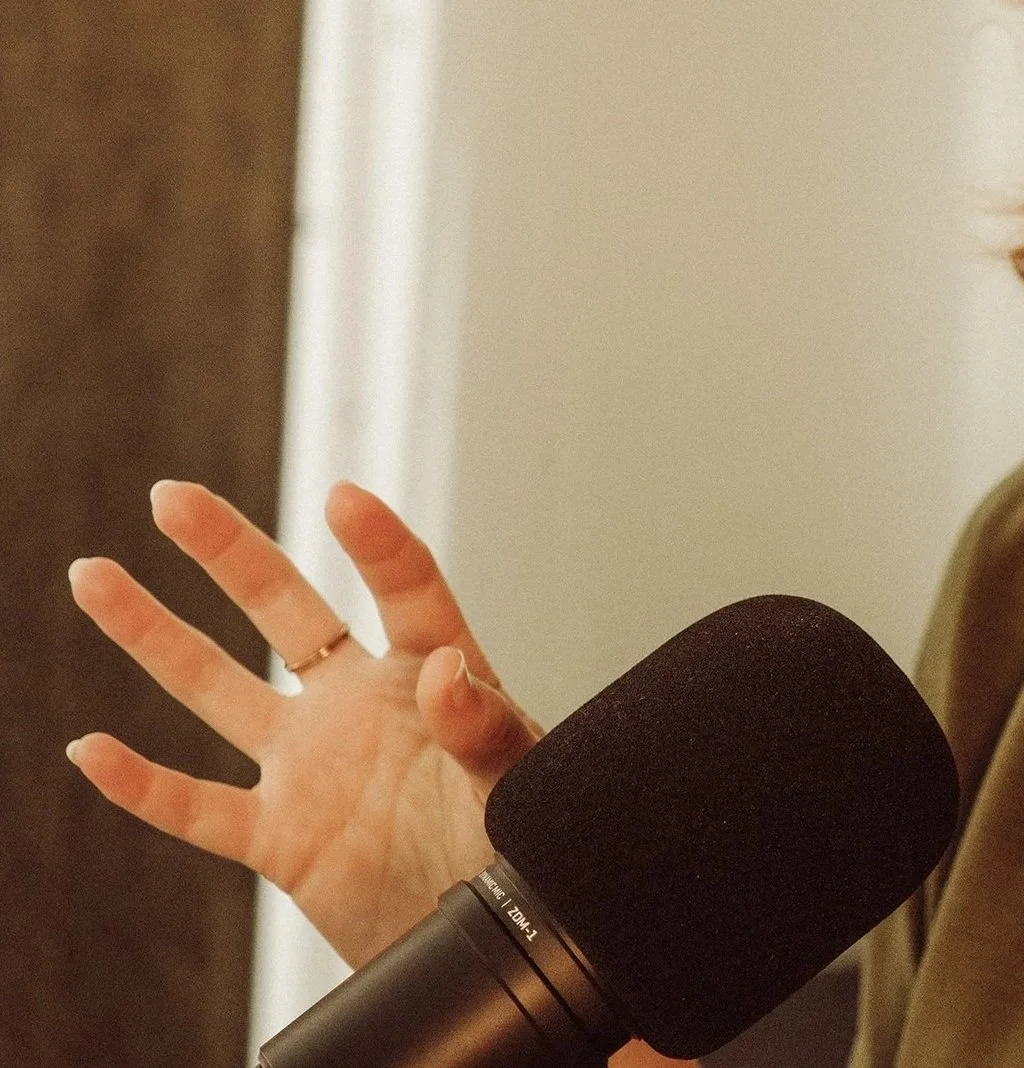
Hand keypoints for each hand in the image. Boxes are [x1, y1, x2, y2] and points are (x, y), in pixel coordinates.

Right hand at [67, 479, 538, 967]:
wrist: (489, 933)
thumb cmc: (519, 847)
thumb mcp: (519, 781)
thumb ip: (486, 727)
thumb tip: (444, 672)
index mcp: (429, 678)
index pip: (405, 593)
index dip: (378, 546)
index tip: (345, 499)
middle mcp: (359, 707)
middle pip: (285, 612)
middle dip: (229, 554)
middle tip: (173, 498)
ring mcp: (313, 768)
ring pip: (217, 690)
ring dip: (155, 636)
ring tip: (94, 575)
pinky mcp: (282, 838)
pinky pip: (198, 807)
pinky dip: (143, 786)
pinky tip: (91, 749)